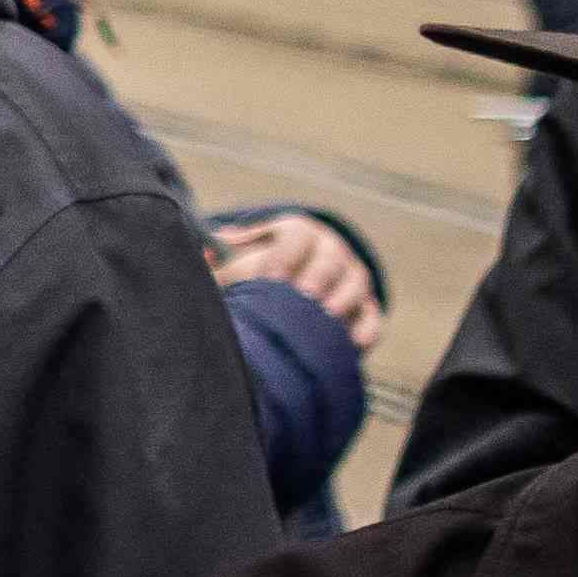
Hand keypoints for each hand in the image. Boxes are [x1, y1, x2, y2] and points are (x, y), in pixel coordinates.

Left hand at [207, 206, 384, 339]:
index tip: (270, 277)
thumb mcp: (244, 252)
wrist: (301, 272)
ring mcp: (353, 277)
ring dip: (344, 299)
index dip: (284, 255)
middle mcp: (331, 250)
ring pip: (356, 284)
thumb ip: (224, 254)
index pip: (297, 236)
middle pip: (330, 259)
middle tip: (303, 295)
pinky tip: (352, 344)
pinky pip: (372, 317)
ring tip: (327, 315)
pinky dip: (366, 329)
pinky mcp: (366, 306)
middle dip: (317, 276)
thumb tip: (205, 254)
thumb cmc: (264, 263)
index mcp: (299, 232)